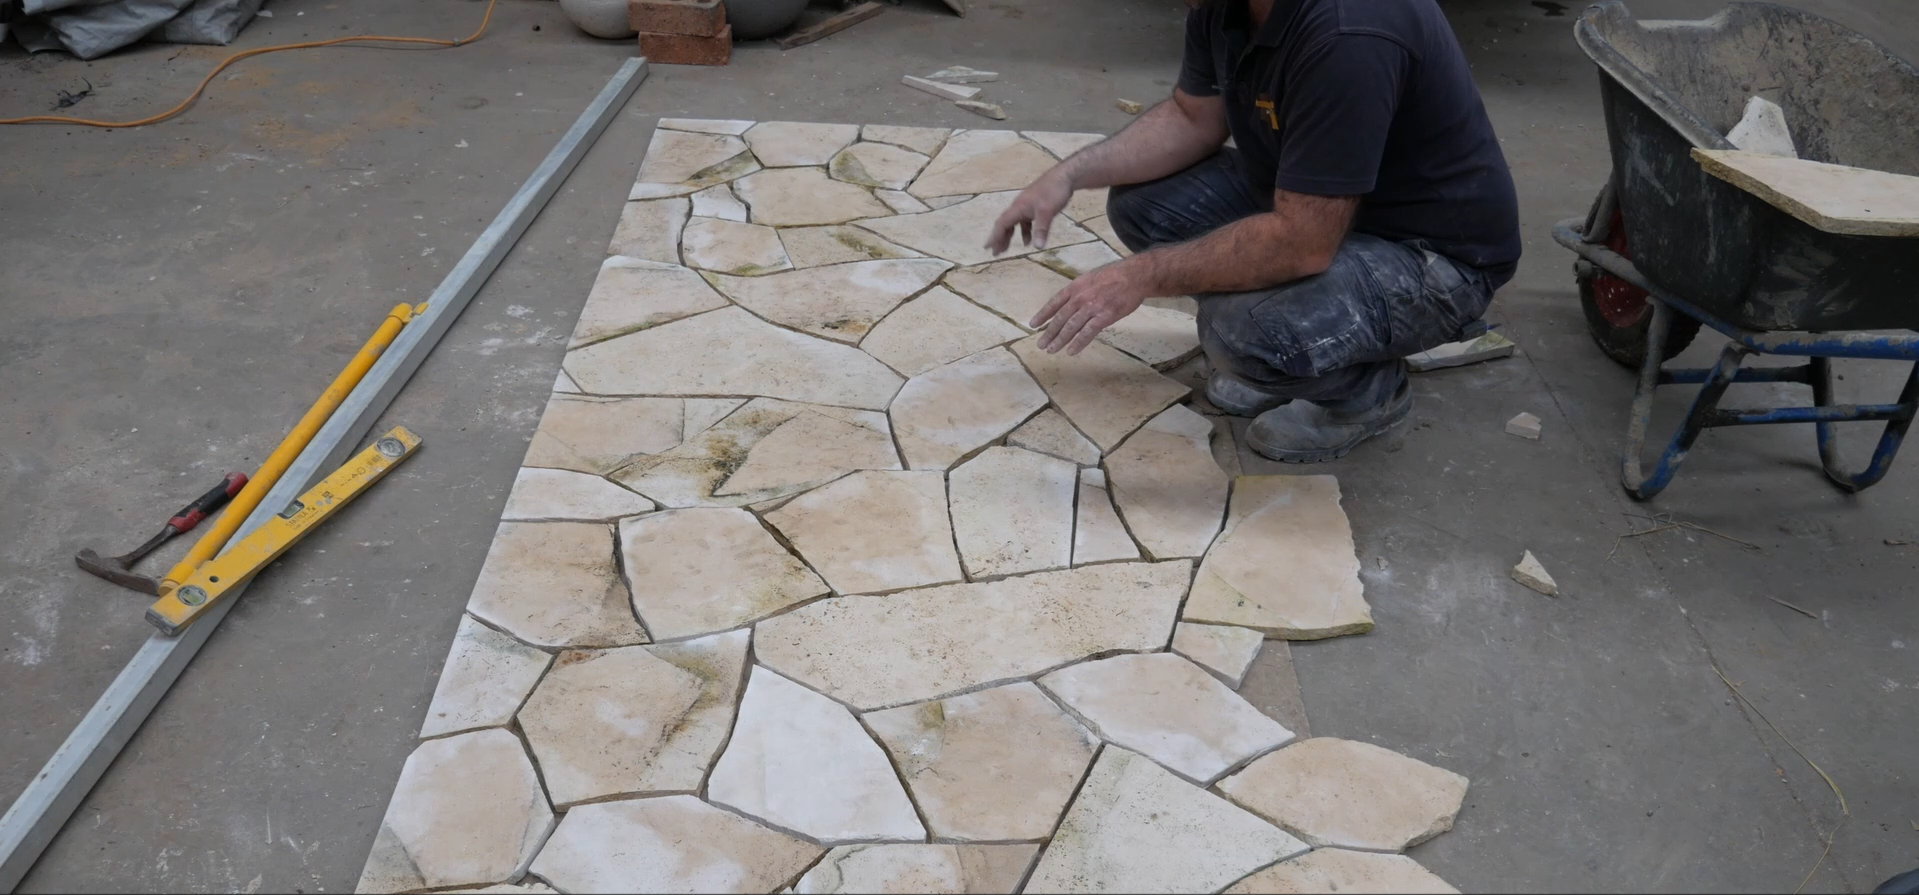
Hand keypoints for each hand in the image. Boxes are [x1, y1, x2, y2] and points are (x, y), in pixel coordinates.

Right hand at [986, 169, 1072, 255]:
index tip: (988, 248)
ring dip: (1009, 235)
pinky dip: (1024, 231)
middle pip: (1005, 224)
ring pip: (1014, 223)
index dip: (995, 236)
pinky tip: (1028, 241)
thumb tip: (1037, 247)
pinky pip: (1025, 221)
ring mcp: (1027, 206)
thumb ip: (1041, 229)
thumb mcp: (1047, 212)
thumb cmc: (1054, 192)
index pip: (1002, 224)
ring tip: (1006, 248)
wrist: (1064, 176)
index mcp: (1018, 207)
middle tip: (995, 252)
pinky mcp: (1035, 206)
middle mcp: (1019, 207)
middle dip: (999, 238)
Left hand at [1030, 259, 1147, 354]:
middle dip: (1048, 332)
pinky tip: (1071, 351)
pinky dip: (1078, 343)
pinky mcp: (1104, 316)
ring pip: (1071, 327)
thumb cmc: (1114, 276)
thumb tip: (1069, 305)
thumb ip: (1079, 292)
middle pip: (1060, 318)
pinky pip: (1088, 332)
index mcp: (1075, 287)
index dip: (1043, 314)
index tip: (1033, 325)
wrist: (1134, 275)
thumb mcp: (1090, 278)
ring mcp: (1092, 307)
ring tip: (1051, 350)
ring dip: (1059, 340)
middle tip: (1040, 344)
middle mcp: (1080, 297)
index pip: (1054, 302)